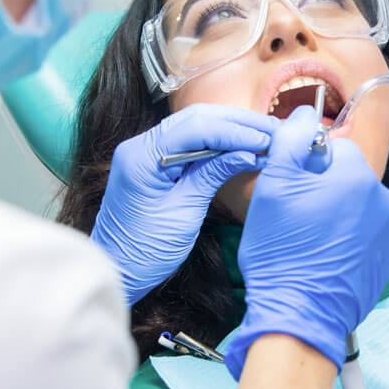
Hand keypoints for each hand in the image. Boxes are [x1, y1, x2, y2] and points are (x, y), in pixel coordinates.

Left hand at [90, 104, 278, 304]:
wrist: (116, 271)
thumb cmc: (145, 251)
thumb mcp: (185, 213)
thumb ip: (213, 175)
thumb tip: (248, 152)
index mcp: (142, 157)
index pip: (196, 128)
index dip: (235, 131)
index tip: (266, 139)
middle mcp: (140, 145)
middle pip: (196, 118)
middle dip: (237, 123)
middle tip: (272, 130)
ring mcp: (145, 151)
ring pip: (194, 125)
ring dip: (230, 128)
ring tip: (264, 135)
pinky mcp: (154, 161)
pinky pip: (189, 141)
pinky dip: (217, 142)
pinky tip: (241, 146)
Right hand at [223, 106, 388, 378]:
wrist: (299, 315)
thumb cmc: (282, 251)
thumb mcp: (274, 185)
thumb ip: (291, 139)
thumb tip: (305, 114)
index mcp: (358, 175)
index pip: (333, 147)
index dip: (306, 164)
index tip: (290, 187)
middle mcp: (383, 200)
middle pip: (346, 176)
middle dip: (322, 188)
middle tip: (295, 217)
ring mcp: (387, 233)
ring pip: (355, 205)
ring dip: (334, 214)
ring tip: (307, 240)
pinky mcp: (385, 259)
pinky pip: (363, 234)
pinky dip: (345, 240)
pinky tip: (322, 257)